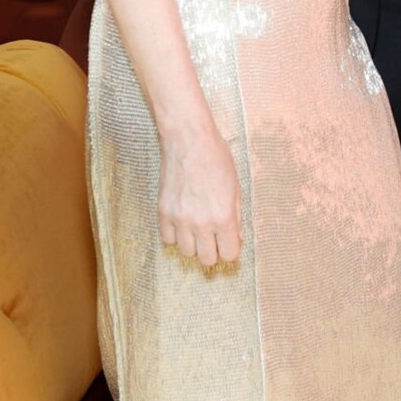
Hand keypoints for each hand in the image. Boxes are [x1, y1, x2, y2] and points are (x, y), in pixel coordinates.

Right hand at [158, 121, 242, 268]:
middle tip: (214, 238)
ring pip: (186, 252)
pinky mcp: (163, 212)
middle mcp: (200, 223)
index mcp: (223, 217)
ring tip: (197, 229)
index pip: (229, 254)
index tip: (229, 241)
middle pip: (206, 259)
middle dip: (213, 251)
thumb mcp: (235, 187)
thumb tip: (236, 238)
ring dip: (193, 244)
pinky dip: (175, 236)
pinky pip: (168, 239)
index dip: (230, 249)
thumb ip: (236, 216)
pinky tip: (182, 223)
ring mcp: (179, 219)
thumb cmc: (216, 159)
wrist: (188, 140)